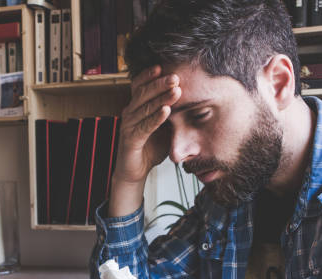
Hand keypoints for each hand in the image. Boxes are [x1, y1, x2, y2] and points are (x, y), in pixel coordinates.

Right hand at [108, 65, 180, 216]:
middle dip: (160, 84)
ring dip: (160, 98)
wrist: (135, 170)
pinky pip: (144, 126)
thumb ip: (172, 113)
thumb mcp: (164, 127)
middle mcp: (129, 113)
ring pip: (144, 107)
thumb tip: (193, 99)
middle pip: (142, 93)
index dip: (149, 75)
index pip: (139, 85)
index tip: (164, 65)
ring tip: (176, 90)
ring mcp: (128, 125)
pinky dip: (155, 118)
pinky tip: (166, 111)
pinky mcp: (130, 139)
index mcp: (136, 107)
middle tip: (176, 76)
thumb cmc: (150, 147)